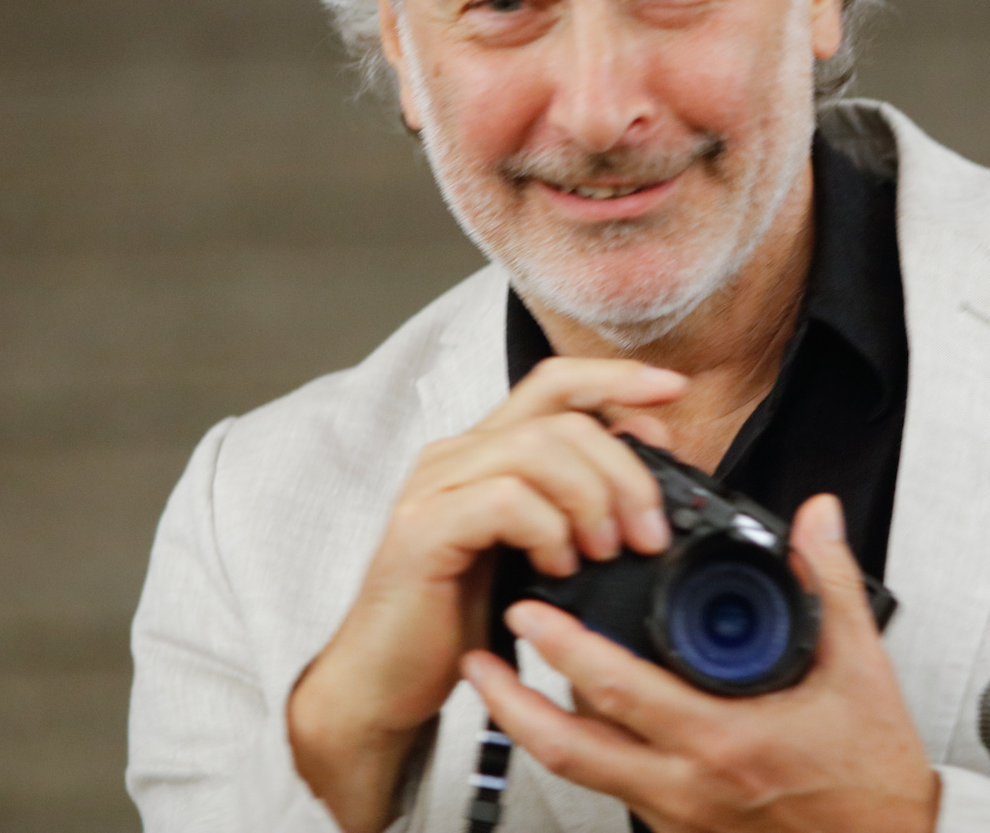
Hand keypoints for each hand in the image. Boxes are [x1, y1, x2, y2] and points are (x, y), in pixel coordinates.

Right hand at [287, 356, 684, 832]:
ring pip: (537, 448)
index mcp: (486, 450)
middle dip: (624, 467)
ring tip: (605, 552)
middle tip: (650, 531)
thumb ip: (576, 510)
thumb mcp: (537, 553)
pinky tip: (558, 570)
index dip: (615, 379)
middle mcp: (458, 454)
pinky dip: (547, 530)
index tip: (672, 392)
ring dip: (591, 499)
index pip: (555, 383)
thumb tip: (647, 486)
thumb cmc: (464, 618)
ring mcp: (436, 486)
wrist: (387, 680)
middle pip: (560, 416)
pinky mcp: (423, 528)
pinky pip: (505, 499)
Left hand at [463, 493, 939, 832]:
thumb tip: (813, 519)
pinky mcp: (676, 824)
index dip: (567, 653)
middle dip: (516, 698)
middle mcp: (686, 782)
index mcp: (722, 739)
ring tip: (495, 682)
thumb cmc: (867, 778)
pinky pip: (609, 784)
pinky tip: (562, 711)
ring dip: (531, 726)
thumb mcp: (861, 673)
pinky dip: (577, 746)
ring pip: (581, 772)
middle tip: (483, 650)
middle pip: (574, 747)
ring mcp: (675, 809)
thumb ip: (827, 585)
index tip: (529, 611)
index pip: (624, 693)